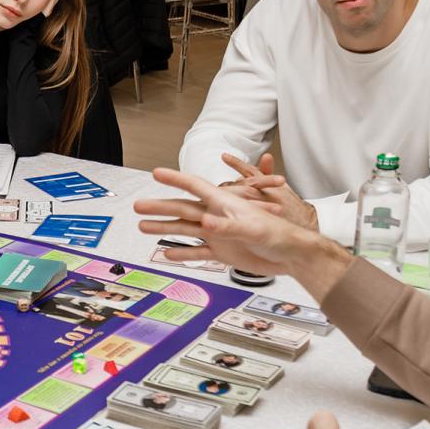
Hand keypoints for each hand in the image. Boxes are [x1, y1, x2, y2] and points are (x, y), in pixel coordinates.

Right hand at [135, 167, 320, 274]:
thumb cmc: (279, 235)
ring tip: (142, 228)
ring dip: (164, 228)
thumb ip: (229, 227)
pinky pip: (197, 252)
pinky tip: (166, 252)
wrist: (292, 256)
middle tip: (137, 206)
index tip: (156, 172)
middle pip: (183, 208)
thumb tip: (205, 223)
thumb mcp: (254, 229)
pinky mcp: (222, 252)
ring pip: (185, 229)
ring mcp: (218, 234)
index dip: (175, 178)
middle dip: (160, 206)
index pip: (195, 186)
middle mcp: (217, 216)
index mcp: (225, 203)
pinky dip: (182, 252)